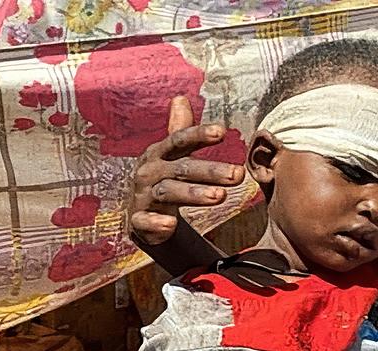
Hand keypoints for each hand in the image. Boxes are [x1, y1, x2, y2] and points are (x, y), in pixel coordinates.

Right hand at [130, 96, 245, 244]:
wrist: (139, 214)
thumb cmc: (163, 178)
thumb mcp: (170, 155)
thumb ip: (179, 129)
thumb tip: (180, 98)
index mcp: (160, 153)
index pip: (180, 141)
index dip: (199, 135)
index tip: (222, 131)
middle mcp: (150, 171)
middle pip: (182, 168)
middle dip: (211, 171)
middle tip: (239, 175)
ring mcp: (143, 196)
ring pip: (168, 193)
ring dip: (194, 194)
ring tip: (221, 197)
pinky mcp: (138, 221)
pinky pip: (145, 221)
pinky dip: (156, 223)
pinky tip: (170, 224)